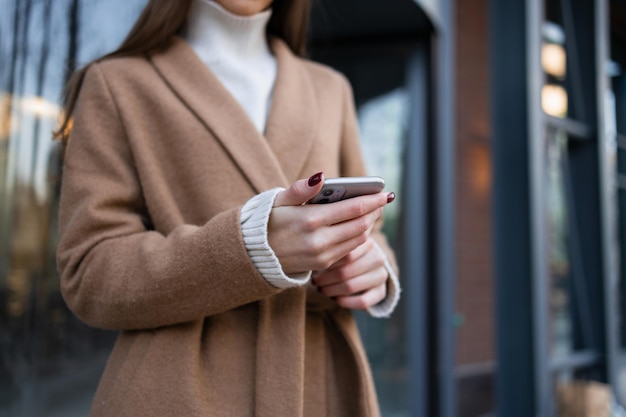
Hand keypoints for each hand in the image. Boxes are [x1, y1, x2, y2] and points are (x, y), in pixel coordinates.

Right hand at [268, 172, 394, 275]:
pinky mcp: (322, 265)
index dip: (373, 200)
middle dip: (374, 211)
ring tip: (372, 211)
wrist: (253, 255)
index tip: (386, 192)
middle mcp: (319, 240)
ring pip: (358, 239)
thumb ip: (301, 188)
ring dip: (368, 225)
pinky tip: (357, 226)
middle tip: (383, 200)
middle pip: (360, 225)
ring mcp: (322, 255)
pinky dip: (357, 237)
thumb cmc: (267, 221)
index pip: (353, 209)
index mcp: (310, 220)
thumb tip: (322, 176)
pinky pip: (349, 250)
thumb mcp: (279, 200)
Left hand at [312, 238, 387, 309]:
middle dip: (326, 279)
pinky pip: (362, 301)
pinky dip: (345, 302)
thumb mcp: (342, 248)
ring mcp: (381, 276)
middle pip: (346, 271)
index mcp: (367, 243)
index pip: (345, 254)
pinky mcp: (382, 292)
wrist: (366, 268)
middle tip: (315, 281)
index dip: (328, 261)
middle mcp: (378, 258)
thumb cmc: (346, 256)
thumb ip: (332, 247)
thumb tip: (312, 253)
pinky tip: (335, 299)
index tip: (315, 264)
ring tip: (321, 289)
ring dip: (331, 291)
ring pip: (352, 286)